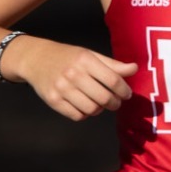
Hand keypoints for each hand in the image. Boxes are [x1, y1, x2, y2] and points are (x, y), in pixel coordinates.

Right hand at [6, 36, 136, 120]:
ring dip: (100, 109)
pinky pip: (77, 116)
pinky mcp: (53, 101)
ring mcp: (61, 88)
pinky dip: (85, 114)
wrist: (35, 59)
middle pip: (104, 98)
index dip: (124, 90)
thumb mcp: (90, 55)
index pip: (113, 80)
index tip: (127, 94)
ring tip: (99, 103)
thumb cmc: (67, 57)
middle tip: (116, 102)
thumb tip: (135, 68)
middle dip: (115, 103)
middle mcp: (73, 74)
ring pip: (92, 110)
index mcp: (85, 60)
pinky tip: (85, 105)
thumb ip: (112, 65)